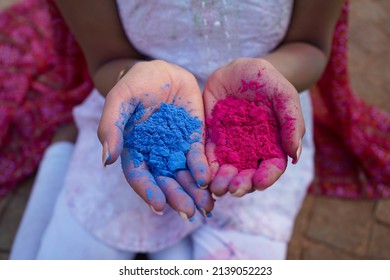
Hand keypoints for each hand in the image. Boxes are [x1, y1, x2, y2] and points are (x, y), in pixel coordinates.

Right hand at [98, 60, 212, 218]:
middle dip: (176, 197)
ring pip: (184, 175)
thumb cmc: (136, 83)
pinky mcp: (194, 139)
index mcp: (135, 150)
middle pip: (165, 181)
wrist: (163, 71)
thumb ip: (111, 127)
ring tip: (205, 207)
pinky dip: (203, 169)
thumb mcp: (120, 100)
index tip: (159, 205)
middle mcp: (156, 155)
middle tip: (187, 212)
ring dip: (194, 192)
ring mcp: (176, 148)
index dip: (148, 191)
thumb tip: (107, 160)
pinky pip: (198, 156)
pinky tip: (208, 180)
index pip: (140, 175)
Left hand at [203, 58, 304, 197]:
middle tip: (233, 190)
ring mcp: (230, 145)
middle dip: (242, 185)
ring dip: (222, 182)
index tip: (259, 183)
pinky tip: (203, 176)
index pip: (272, 167)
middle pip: (248, 174)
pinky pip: (207, 156)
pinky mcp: (211, 138)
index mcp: (272, 143)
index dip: (267, 177)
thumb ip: (291, 121)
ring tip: (217, 188)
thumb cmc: (265, 80)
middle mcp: (251, 149)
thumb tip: (294, 155)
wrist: (237, 69)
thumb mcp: (282, 94)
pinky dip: (205, 168)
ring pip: (227, 170)